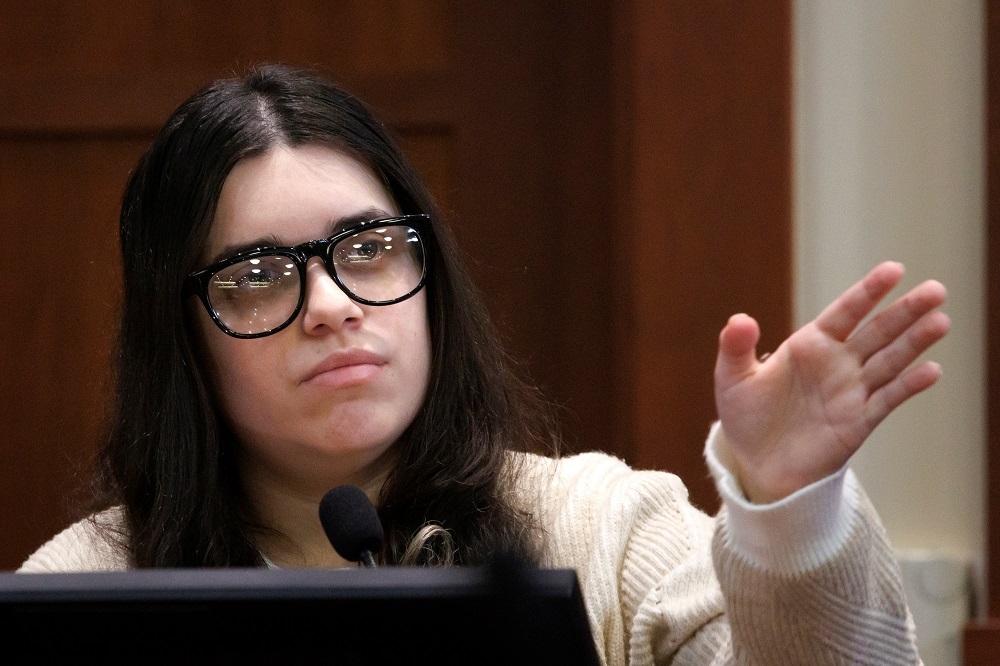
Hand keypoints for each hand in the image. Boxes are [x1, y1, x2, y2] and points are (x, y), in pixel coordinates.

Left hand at [714, 261, 949, 503]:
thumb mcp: (732, 379)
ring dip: (915, 342)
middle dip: (906, 311)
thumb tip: (739, 320)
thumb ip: (735, 348)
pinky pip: (887, 400)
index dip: (868, 292)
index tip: (893, 270)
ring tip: (940, 320)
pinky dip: (909, 386)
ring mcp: (852, 391)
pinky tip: (931, 370)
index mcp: (810, 345)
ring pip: (890, 361)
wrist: (758, 464)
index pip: (845, 312)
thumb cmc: (746, 417)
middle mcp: (837, 363)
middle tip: (936, 289)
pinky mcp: (859, 422)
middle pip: (878, 331)